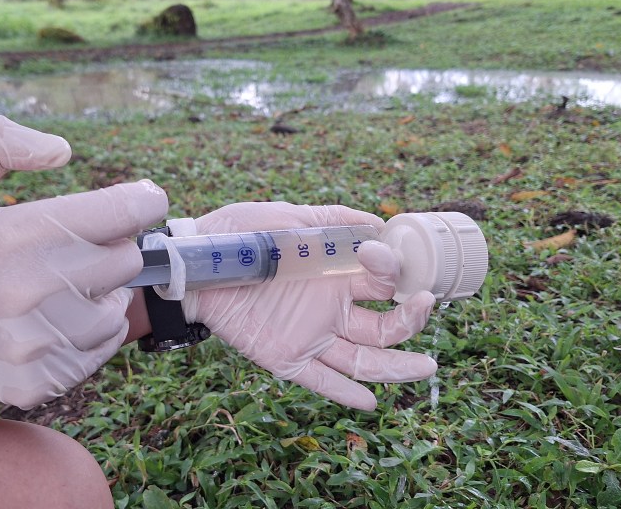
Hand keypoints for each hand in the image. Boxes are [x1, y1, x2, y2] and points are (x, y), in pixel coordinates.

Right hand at [0, 115, 167, 419]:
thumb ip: (0, 141)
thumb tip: (63, 152)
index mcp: (9, 234)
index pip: (118, 212)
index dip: (144, 201)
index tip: (146, 199)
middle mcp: (22, 290)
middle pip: (126, 260)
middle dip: (115, 248)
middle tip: (85, 249)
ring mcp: (30, 343)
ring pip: (117, 308)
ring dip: (103, 294)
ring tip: (67, 288)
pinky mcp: (37, 382)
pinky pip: (103, 348)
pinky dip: (93, 334)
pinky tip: (61, 321)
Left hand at [183, 202, 437, 410]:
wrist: (194, 262)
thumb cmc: (239, 235)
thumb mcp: (289, 218)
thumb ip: (334, 220)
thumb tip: (381, 224)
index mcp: (338, 273)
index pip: (384, 281)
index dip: (394, 270)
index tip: (384, 256)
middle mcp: (332, 308)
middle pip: (385, 326)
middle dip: (410, 320)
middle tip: (425, 305)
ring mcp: (311, 335)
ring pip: (364, 359)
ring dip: (396, 365)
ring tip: (426, 368)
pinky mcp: (286, 357)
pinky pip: (320, 381)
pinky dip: (345, 394)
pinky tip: (370, 403)